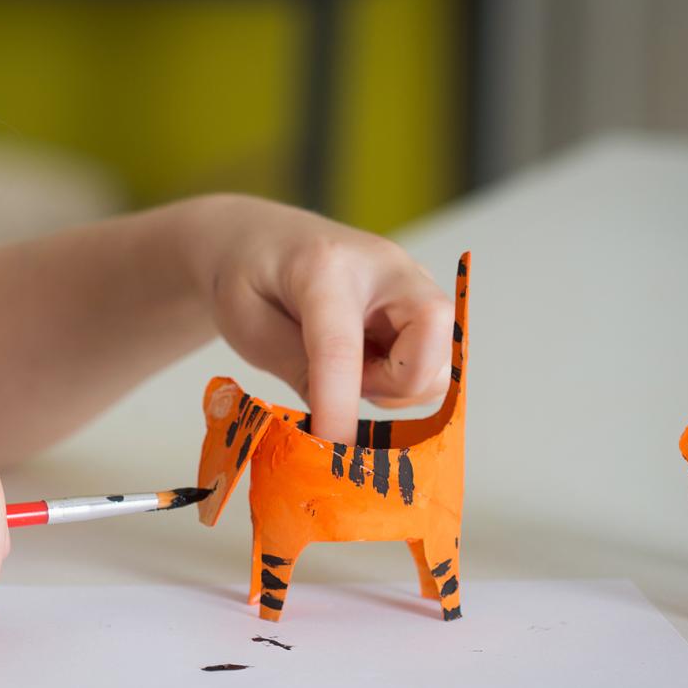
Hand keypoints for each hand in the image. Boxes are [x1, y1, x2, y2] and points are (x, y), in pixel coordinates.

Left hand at [172, 194, 452, 440]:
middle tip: (344, 381)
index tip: (331, 448)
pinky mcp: (426, 306)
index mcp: (325, 265)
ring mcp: (415, 284)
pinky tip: (367, 361)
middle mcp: (386, 267)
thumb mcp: (248, 324)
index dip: (338, 404)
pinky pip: (435, 365)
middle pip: (431, 342)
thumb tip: (338, 426)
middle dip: (392, 386)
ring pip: (439, 363)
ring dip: (395, 388)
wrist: (263, 239)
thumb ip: (296, 368)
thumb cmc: (249, 277)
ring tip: (348, 367)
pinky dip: (403, 382)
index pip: (341, 346)